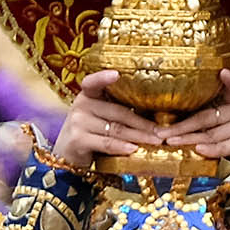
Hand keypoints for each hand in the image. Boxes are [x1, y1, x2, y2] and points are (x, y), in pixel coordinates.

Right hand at [50, 72, 170, 167]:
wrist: (67, 155)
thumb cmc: (90, 134)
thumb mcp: (100, 118)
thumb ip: (118, 113)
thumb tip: (154, 118)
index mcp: (88, 95)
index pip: (93, 82)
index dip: (103, 78)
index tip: (117, 74)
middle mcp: (81, 105)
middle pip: (118, 112)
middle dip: (143, 123)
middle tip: (162, 131)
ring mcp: (77, 122)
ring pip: (115, 129)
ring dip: (139, 136)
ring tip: (155, 141)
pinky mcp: (77, 140)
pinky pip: (105, 142)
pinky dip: (121, 147)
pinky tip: (134, 149)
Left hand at [161, 71, 229, 163]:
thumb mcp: (225, 127)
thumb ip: (208, 121)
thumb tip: (175, 126)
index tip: (223, 73)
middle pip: (207, 118)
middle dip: (181, 126)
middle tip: (162, 132)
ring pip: (211, 134)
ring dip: (188, 139)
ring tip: (170, 141)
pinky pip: (224, 146)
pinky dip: (210, 149)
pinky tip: (198, 148)